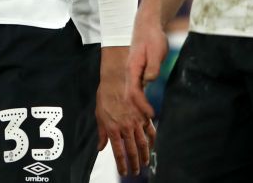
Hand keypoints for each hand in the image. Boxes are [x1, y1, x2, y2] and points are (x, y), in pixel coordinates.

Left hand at [96, 46, 156, 175]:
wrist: (116, 79)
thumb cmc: (105, 96)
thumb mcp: (99, 115)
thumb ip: (102, 134)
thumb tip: (100, 148)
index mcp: (113, 129)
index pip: (119, 152)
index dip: (122, 165)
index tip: (124, 172)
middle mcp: (126, 128)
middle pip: (132, 151)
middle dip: (134, 163)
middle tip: (136, 171)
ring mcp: (137, 122)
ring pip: (143, 143)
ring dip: (145, 155)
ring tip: (145, 163)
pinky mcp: (144, 114)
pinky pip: (150, 130)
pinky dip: (152, 139)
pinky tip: (152, 145)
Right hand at [126, 13, 164, 112]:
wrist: (147, 26)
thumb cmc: (152, 38)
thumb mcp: (156, 51)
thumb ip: (153, 67)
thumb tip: (149, 81)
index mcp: (133, 68)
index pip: (134, 91)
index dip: (142, 105)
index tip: (151, 114)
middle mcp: (130, 72)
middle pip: (131, 96)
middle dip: (137, 110)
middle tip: (148, 123)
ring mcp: (134, 72)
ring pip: (133, 93)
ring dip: (139, 107)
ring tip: (147, 120)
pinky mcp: (139, 72)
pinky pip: (138, 89)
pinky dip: (141, 100)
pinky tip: (147, 107)